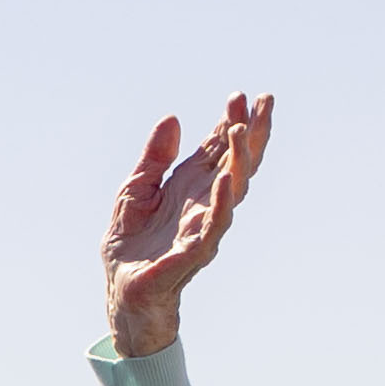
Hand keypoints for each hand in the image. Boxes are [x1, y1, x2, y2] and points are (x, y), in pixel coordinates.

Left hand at [102, 94, 272, 358]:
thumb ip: (154, 157)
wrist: (121, 290)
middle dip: (252, 132)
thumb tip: (172, 118)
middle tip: (264, 100)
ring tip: (241, 129)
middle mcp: (205, 203)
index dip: (232, 122)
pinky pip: (215, 224)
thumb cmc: (131, 244)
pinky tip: (228, 176)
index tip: (241, 95)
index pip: (220, 149)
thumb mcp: (136, 188)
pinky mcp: (194, 251)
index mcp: (192, 186)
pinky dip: (223, 200)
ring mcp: (204, 227)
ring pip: (233, 189)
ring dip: (240, 159)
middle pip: (238, 162)